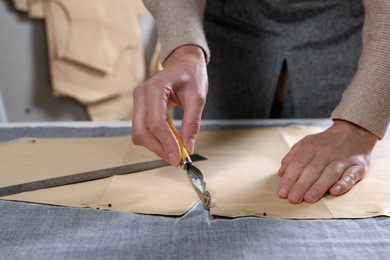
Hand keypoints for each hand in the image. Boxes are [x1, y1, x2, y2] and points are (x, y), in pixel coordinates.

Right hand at [132, 45, 207, 165]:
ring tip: (175, 150)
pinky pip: (142, 129)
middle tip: (176, 159)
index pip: (156, 123)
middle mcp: (141, 94)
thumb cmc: (191, 75)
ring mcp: (138, 101)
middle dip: (158, 148)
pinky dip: (155, 139)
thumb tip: (188, 147)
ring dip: (156, 146)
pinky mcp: (139, 107)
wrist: (183, 63)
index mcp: (155, 88)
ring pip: (139, 133)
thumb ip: (192, 123)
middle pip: (141, 131)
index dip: (167, 144)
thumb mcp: (198, 97)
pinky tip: (169, 141)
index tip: (178, 158)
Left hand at [277, 120, 377, 203]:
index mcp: (311, 146)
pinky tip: (335, 191)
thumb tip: (281, 173)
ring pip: (330, 174)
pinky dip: (343, 184)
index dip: (289, 179)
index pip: (298, 164)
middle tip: (292, 199)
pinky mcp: (358, 166)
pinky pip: (351, 175)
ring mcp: (343, 159)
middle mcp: (326, 152)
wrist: (354, 131)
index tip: (282, 193)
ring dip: (319, 187)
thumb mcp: (305, 143)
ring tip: (308, 199)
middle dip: (301, 185)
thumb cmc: (325, 142)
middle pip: (312, 170)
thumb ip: (292, 157)